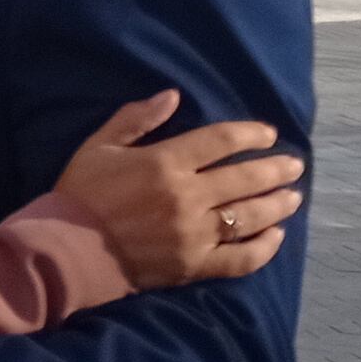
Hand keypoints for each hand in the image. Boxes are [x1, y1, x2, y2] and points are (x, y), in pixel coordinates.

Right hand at [53, 92, 305, 284]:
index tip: (268, 134)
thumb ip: (135, 119)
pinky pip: (241, 258)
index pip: (222, 140)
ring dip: (278, 204)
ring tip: (292, 197)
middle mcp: (187, 197)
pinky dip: (264, 248)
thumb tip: (173, 96)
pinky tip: (276, 236)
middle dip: (276, 169)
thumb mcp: (99, 146)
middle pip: (246, 178)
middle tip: (294, 165)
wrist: (66, 250)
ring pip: (251, 216)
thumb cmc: (81, 194)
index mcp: (165, 163)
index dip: (251, 133)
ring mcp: (195, 234)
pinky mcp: (195, 265)